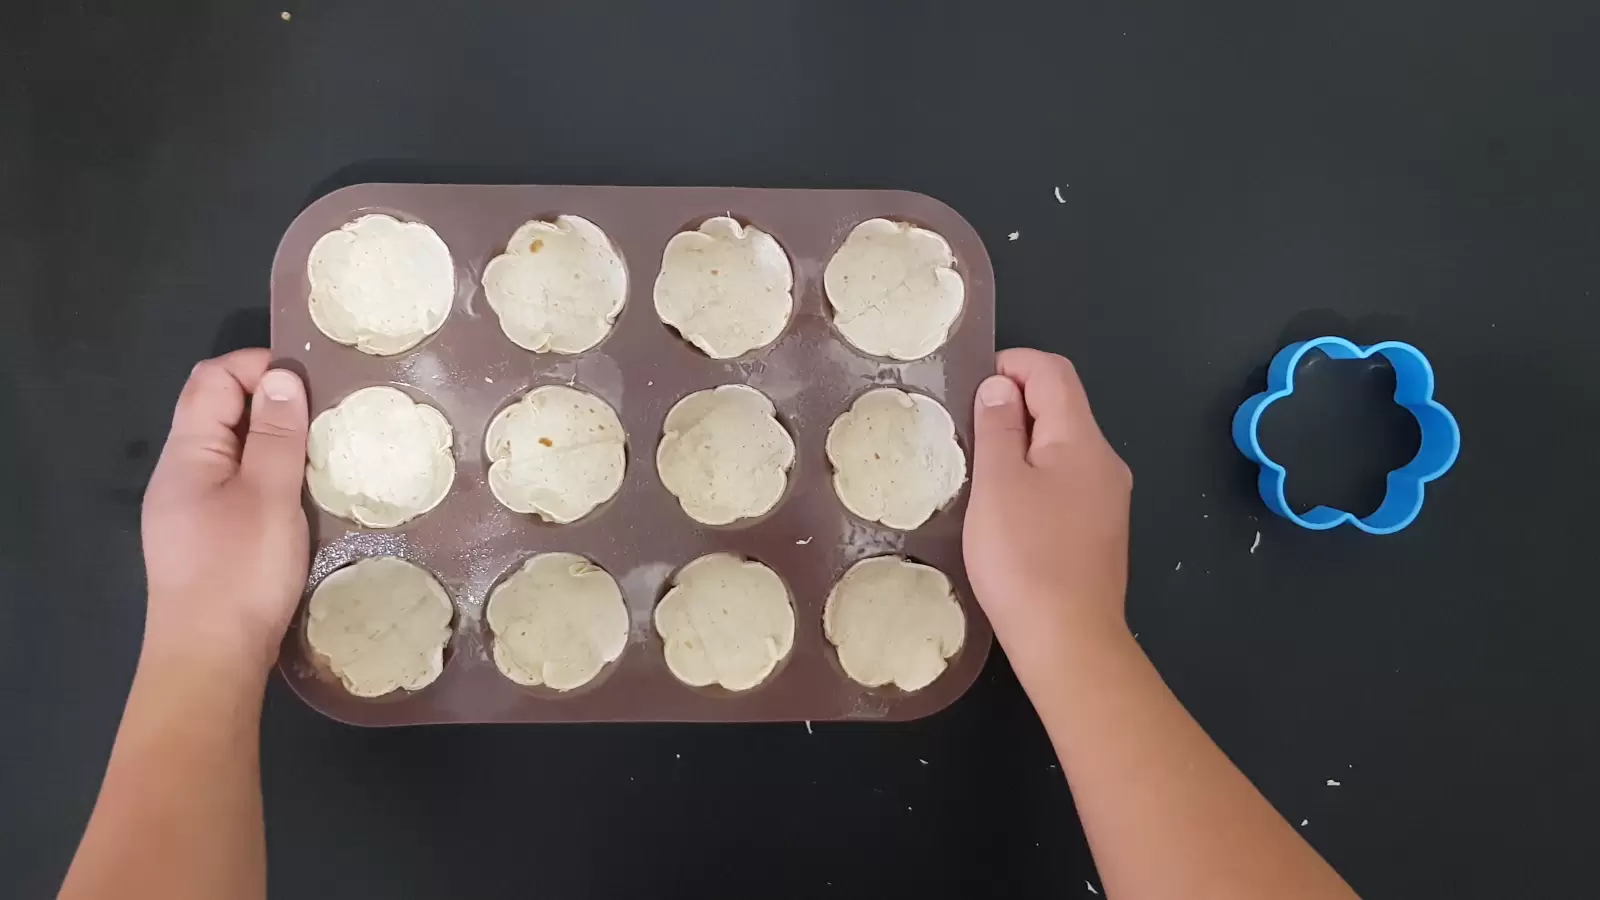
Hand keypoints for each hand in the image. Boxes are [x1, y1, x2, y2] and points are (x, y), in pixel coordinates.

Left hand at [140, 349, 309, 681]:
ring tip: (322, 454)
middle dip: (272, 403)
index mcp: (187, 454)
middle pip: (219, 411)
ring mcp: (190, 509)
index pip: (212, 379)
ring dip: (275, 444)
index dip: (259, 367)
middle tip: (327, 417)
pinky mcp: (207, 539)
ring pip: (232, 452)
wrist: (209, 660)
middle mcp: (180, 475)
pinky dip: (269, 478)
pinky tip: (301, 499)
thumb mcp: (268, 495)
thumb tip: (282, 376)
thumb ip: (276, 433)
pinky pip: (237, 486)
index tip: (313, 384)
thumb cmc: (240, 573)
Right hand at [963, 349, 1132, 655]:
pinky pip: (1067, 483)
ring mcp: (1108, 499)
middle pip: (1062, 407)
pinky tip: (1007, 511)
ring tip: (979, 473)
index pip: (1053, 372)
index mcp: (1082, 440)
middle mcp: (1105, 462)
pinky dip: (1035, 478)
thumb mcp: (997, 484)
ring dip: (1021, 445)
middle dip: (1012, 406)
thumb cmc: (1025, 559)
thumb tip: (1000, 387)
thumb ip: (997, 427)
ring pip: (1062, 448)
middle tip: (966, 435)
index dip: (1010, 366)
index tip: (970, 390)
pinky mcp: (1100, 531)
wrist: (1069, 641)